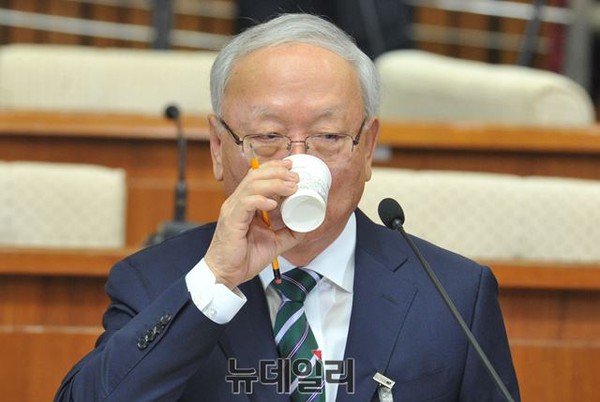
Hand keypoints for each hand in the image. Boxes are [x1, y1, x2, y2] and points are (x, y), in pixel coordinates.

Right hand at [204, 159, 302, 288]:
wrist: (226, 275)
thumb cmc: (244, 258)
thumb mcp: (274, 242)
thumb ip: (289, 232)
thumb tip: (307, 224)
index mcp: (245, 204)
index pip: (257, 176)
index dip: (274, 167)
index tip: (291, 166)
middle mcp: (237, 202)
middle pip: (255, 175)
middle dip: (278, 172)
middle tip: (295, 177)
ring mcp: (233, 210)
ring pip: (252, 185)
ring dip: (274, 183)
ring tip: (290, 187)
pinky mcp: (231, 221)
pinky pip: (246, 203)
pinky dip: (261, 200)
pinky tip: (273, 203)